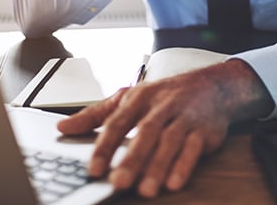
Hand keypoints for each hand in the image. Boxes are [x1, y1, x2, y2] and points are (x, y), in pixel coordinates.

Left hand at [56, 59, 272, 197]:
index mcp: (139, 98)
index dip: (105, 146)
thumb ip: (95, 114)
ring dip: (158, 166)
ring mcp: (184, 117)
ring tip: (146, 190)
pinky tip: (174, 182)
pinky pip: (194, 148)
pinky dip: (184, 165)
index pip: (118, 122)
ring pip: (170, 141)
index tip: (93, 169)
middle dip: (132, 158)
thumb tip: (63, 128)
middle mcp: (162, 106)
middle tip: (118, 182)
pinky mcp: (204, 130)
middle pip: (146, 132)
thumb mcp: (128, 98)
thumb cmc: (165, 95)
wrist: (213, 85)